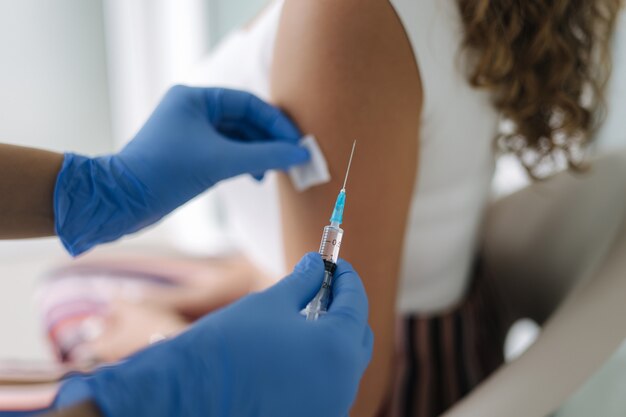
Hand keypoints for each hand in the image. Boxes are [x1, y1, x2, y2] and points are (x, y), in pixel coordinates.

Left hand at [54, 86, 307, 255]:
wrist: (122, 201)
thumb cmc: (166, 173)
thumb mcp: (222, 162)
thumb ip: (265, 157)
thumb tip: (300, 154)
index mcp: (195, 98)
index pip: (247, 103)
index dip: (275, 123)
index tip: (296, 143)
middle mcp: (192, 110)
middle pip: (243, 119)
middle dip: (268, 140)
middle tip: (291, 158)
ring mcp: (189, 132)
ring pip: (235, 137)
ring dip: (256, 154)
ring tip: (273, 173)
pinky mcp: (187, 153)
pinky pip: (224, 151)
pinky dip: (242, 162)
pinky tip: (254, 177)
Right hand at [54, 253, 372, 416]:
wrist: (189, 397)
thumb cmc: (229, 346)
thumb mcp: (270, 304)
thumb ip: (303, 283)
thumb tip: (316, 266)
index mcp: (337, 349)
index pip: (356, 305)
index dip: (348, 280)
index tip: (338, 266)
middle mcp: (342, 385)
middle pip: (356, 338)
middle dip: (343, 309)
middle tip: (323, 288)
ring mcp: (328, 408)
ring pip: (342, 366)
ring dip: (331, 338)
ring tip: (306, 317)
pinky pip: (325, 387)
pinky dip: (319, 364)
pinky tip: (295, 350)